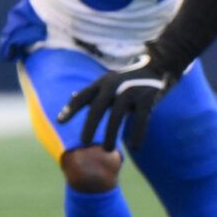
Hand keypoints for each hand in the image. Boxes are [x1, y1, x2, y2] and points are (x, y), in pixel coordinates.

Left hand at [58, 49, 180, 150]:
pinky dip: (137, 134)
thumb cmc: (127, 78)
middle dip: (89, 125)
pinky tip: (134, 146)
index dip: (70, 108)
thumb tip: (71, 97)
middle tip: (84, 142)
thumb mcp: (107, 81)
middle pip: (98, 108)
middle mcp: (113, 86)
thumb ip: (91, 91)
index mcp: (101, 83)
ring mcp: (130, 91)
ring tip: (107, 150)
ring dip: (111, 134)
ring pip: (117, 116)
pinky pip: (141, 119)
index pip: (82, 96)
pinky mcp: (146, 98)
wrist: (156, 66)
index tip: (59, 122)